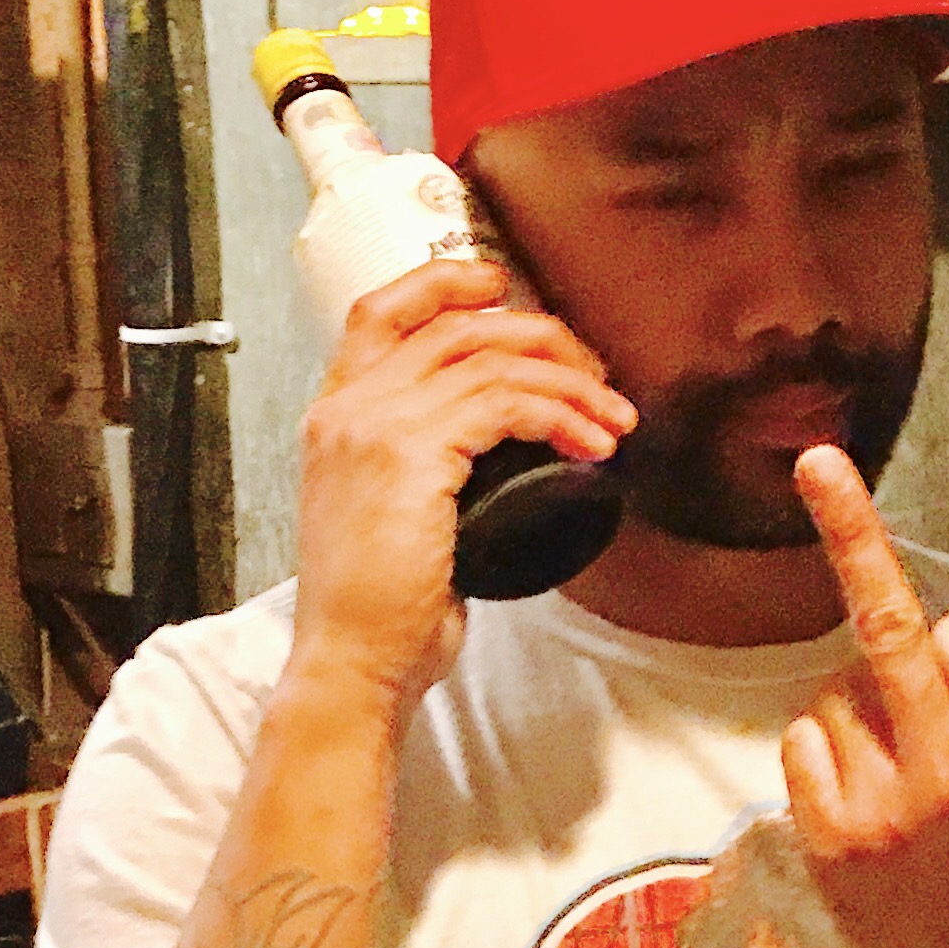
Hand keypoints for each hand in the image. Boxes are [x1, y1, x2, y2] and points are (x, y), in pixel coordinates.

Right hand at [286, 259, 632, 722]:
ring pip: (490, 359)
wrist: (352, 664)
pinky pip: (506, 404)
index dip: (446, 283)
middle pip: (455, 325)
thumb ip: (427, 467)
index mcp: (335, 415)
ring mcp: (373, 425)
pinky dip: (562, 416)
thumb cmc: (380, 611)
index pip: (380, 310)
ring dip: (569, 382)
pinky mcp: (410, 454)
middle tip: (593, 374)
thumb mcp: (393, 515)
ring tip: (612, 420)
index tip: (503, 288)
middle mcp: (347, 408)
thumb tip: (501, 449)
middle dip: (540, 336)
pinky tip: (591, 446)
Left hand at [779, 446, 948, 947]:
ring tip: (918, 775)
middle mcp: (946, 770)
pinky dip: (829, 750)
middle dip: (852, 527)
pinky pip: (803, 744)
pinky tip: (876, 798)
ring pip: (840, 692)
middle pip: (885, 622)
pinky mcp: (828, 843)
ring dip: (869, 706)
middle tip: (817, 461)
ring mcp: (878, 809)